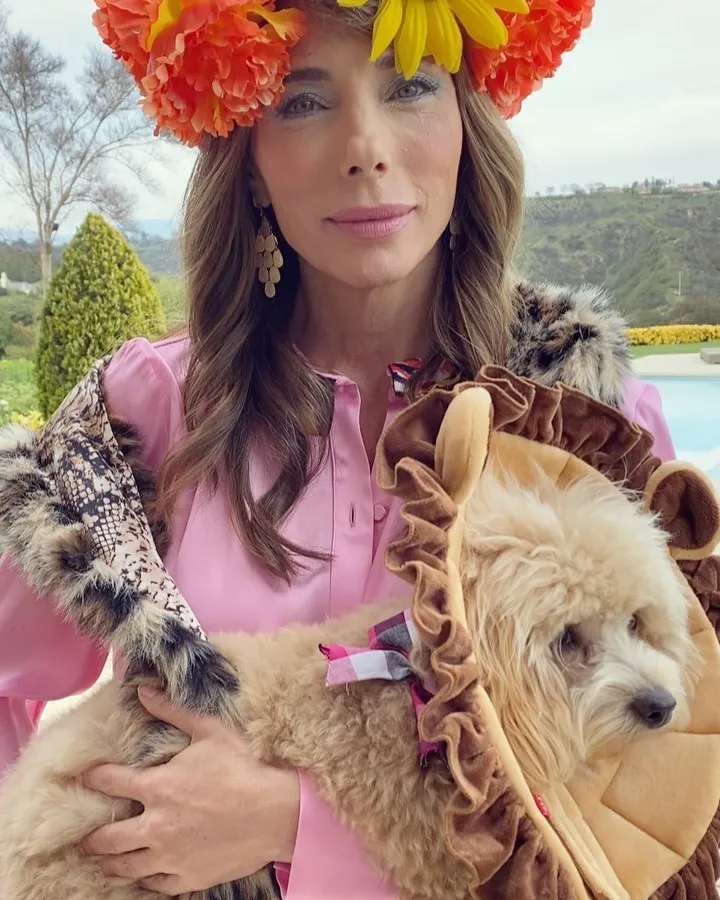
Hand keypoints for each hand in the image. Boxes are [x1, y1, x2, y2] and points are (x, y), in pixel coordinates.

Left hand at [79, 685, 299, 894]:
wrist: (277, 812)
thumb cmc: (245, 767)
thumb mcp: (210, 731)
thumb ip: (173, 711)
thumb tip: (142, 690)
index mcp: (158, 787)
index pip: (110, 782)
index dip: (93, 778)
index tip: (86, 778)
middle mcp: (156, 826)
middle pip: (107, 838)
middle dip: (91, 837)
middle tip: (85, 836)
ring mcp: (170, 857)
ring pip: (125, 867)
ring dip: (112, 862)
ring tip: (106, 860)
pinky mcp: (187, 877)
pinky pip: (154, 886)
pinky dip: (146, 881)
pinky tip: (144, 876)